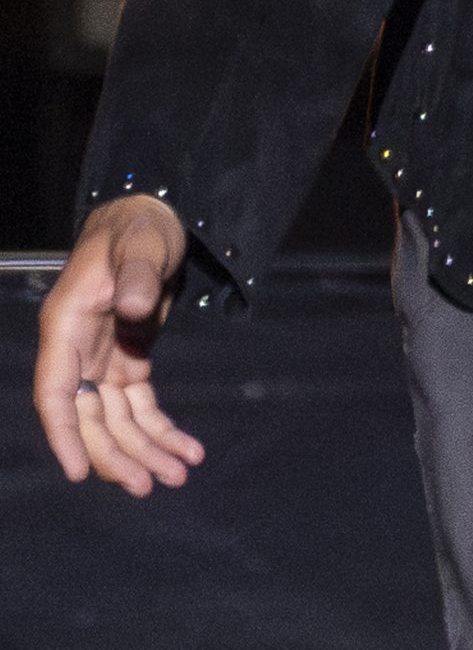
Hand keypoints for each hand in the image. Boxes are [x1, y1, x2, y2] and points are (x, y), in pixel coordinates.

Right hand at [34, 194, 202, 495]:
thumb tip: (134, 309)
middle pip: (89, 418)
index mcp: (66, 327)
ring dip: (144, 450)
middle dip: (116, 455)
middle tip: (150, 485)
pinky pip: (141, 406)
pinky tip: (187, 449)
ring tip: (178, 475)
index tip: (78, 472)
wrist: (153, 218)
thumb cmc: (138, 229)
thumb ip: (136, 274)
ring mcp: (103, 360)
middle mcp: (79, 351)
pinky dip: (161, 429)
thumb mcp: (141, 245)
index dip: (64, 434)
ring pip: (116, 421)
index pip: (55, 392)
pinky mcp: (130, 360)